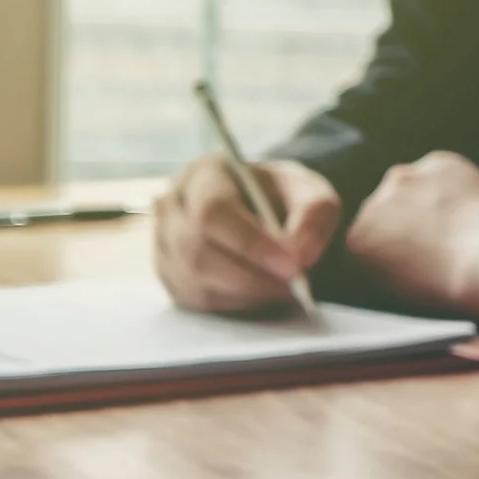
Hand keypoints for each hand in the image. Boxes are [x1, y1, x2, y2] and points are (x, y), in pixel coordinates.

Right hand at [152, 154, 339, 312]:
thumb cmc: (282, 198)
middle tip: (291, 286)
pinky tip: (259, 294)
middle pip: (197, 251)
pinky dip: (233, 304)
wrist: (263, 211)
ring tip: (281, 290)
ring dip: (244, 293)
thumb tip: (299, 256)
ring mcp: (164, 244)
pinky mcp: (169, 276)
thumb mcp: (310, 192)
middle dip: (249, 276)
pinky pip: (195, 300)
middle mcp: (172, 206)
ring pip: (194, 280)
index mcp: (203, 174)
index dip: (250, 243)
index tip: (291, 266)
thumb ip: (314, 215)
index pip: (213, 212)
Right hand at [340, 150, 478, 320]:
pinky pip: (437, 172)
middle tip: (429, 239)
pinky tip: (462, 204)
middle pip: (382, 208)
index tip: (404, 257)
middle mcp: (373, 202)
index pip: (362, 238)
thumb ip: (380, 262)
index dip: (385, 248)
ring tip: (450, 222)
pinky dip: (447, 184)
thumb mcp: (398, 287)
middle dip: (400, 220)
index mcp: (358, 239)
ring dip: (421, 199)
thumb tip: (387, 252)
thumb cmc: (448, 284)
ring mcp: (405, 178)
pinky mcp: (438, 162)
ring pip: (408, 187)